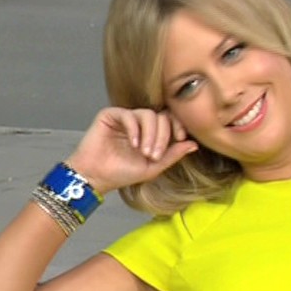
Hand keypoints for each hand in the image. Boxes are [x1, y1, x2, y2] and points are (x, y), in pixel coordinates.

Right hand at [64, 107, 197, 195]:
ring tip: (144, 152)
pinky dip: (134, 129)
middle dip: (162, 136)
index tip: (181, 137)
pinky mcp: (111, 115)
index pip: (171, 120)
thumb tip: (194, 144)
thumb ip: (173, 155)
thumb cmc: (122, 173)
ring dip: (150, 134)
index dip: (179, 125)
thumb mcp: (153, 167)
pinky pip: (128, 114)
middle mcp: (140, 123)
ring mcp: (126, 117)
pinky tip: (133, 144)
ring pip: (148, 114)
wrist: (96, 176)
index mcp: (152, 133)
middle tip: (153, 155)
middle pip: (162, 116)